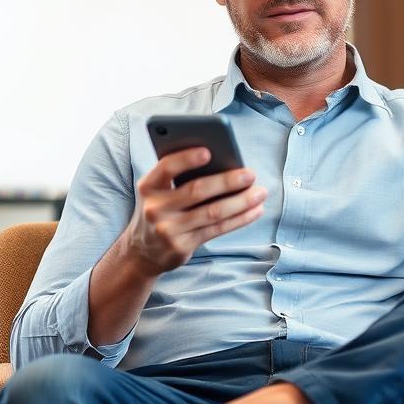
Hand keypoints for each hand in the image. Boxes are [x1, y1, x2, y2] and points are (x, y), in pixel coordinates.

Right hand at [122, 148, 266, 276]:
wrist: (142, 251)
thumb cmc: (160, 209)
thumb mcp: (159, 192)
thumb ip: (179, 177)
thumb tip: (223, 163)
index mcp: (148, 186)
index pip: (167, 168)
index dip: (187, 159)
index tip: (209, 151)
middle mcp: (155, 208)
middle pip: (197, 191)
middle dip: (227, 181)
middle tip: (250, 174)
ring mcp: (169, 229)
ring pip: (213, 212)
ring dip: (241, 202)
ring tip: (260, 193)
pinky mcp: (183, 246)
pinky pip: (217, 229)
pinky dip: (240, 219)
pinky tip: (254, 210)